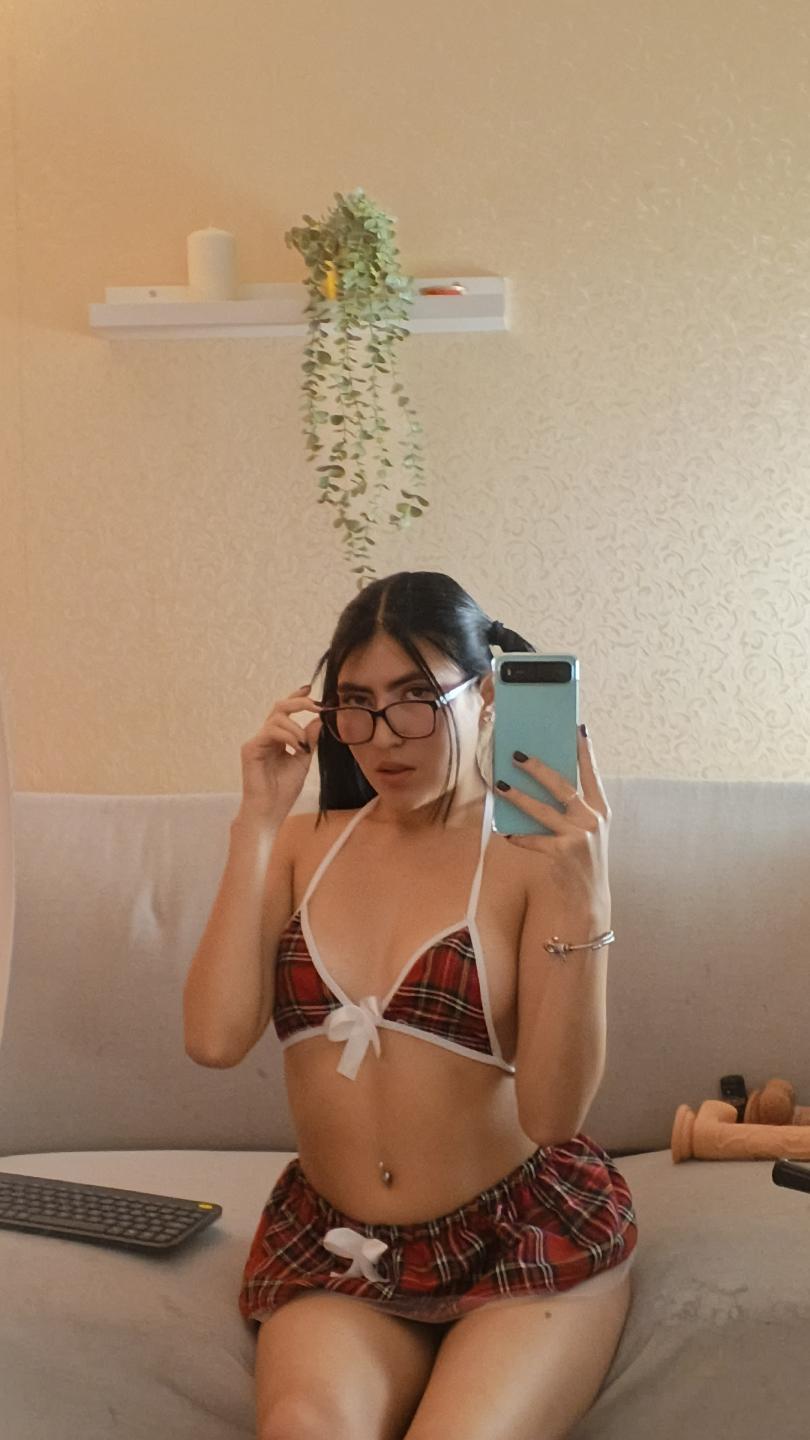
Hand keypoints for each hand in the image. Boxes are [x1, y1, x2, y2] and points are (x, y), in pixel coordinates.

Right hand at [238, 684, 322, 824]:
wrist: (269, 812)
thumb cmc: (283, 791)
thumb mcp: (302, 761)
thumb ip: (309, 740)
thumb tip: (319, 720)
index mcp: (277, 739)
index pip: (286, 712)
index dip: (297, 697)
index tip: (311, 688)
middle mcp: (265, 737)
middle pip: (279, 707)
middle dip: (299, 702)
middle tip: (317, 706)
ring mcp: (256, 741)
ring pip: (277, 718)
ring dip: (296, 728)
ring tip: (303, 746)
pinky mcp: (250, 748)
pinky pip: (271, 731)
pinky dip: (288, 736)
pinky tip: (297, 748)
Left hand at [494, 727, 610, 935]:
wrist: (588, 898)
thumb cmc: (583, 860)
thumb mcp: (588, 831)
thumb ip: (574, 809)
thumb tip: (544, 782)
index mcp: (600, 809)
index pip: (592, 773)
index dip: (585, 750)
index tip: (577, 727)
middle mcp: (591, 819)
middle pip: (562, 785)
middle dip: (538, 768)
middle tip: (517, 754)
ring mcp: (577, 836)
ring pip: (542, 810)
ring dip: (518, 797)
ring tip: (500, 785)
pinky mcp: (562, 853)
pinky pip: (533, 839)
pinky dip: (518, 836)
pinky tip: (503, 831)